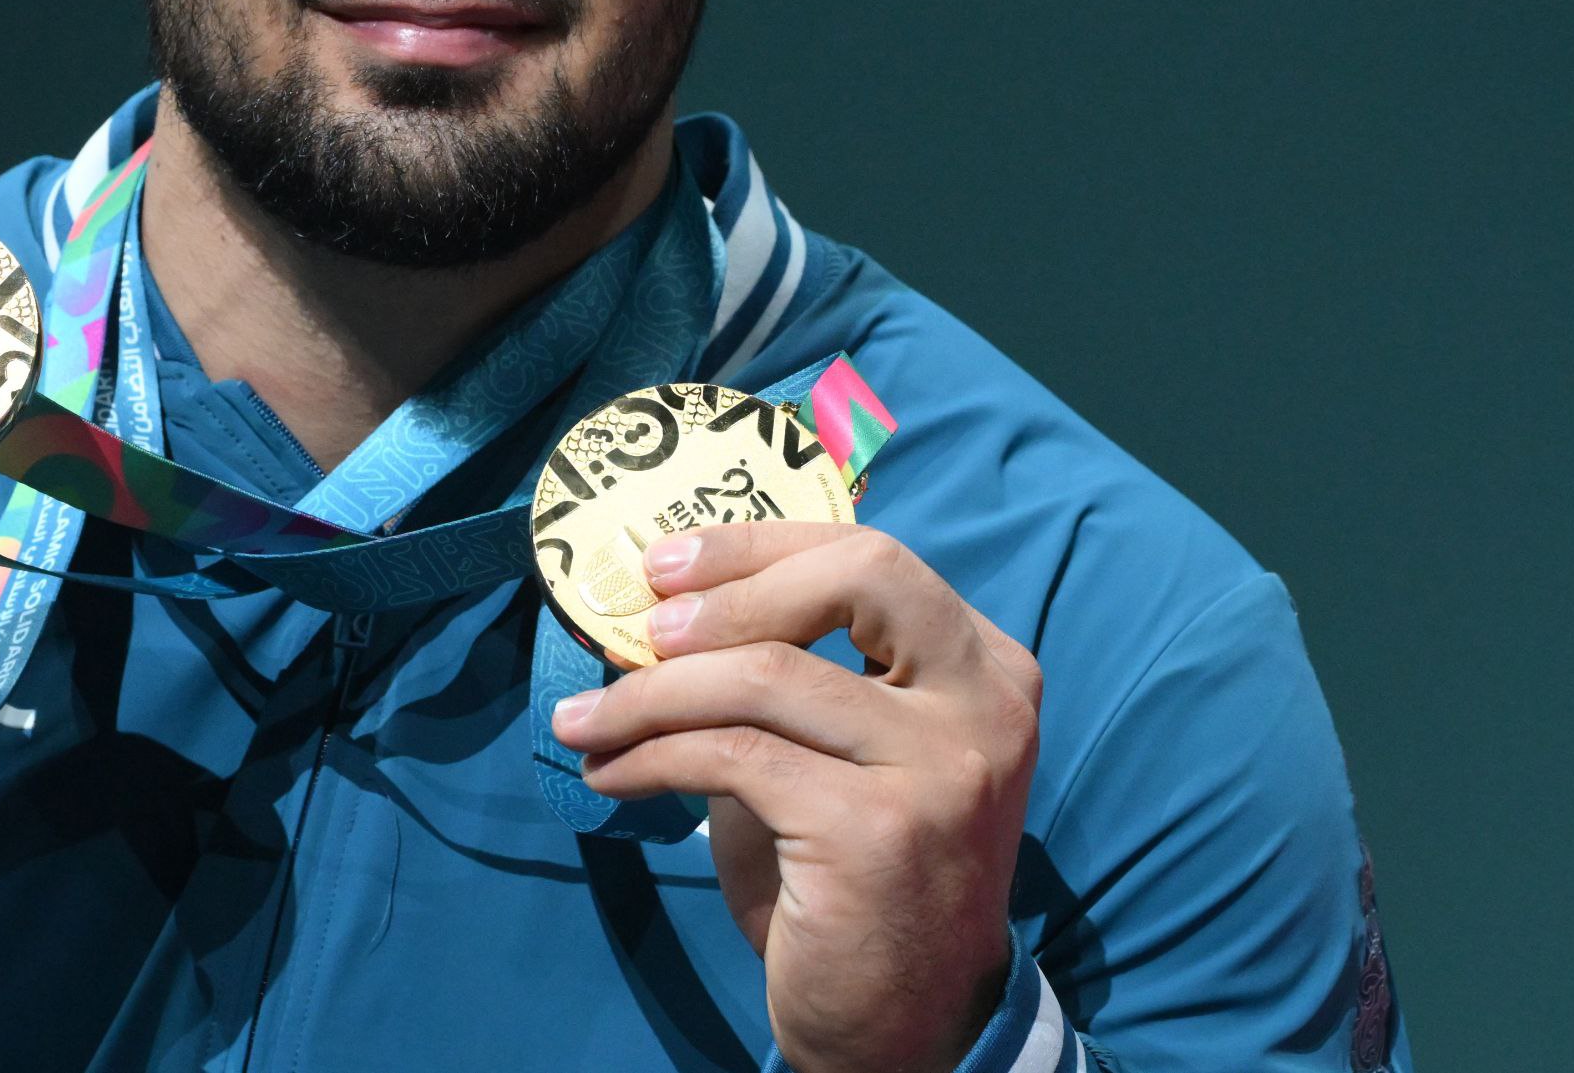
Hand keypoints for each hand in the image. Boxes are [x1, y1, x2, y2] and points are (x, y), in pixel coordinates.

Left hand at [549, 523, 1040, 1072]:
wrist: (909, 1030)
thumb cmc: (858, 881)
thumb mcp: (840, 756)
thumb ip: (790, 675)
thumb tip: (663, 611)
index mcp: (986, 669)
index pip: (873, 557)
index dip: (760, 548)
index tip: (668, 564)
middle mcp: (984, 706)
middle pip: (854, 578)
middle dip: (730, 585)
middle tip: (642, 626)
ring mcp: (940, 767)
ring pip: (766, 676)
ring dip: (650, 693)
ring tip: (587, 718)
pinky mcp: (876, 829)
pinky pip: (731, 757)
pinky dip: (650, 757)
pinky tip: (611, 775)